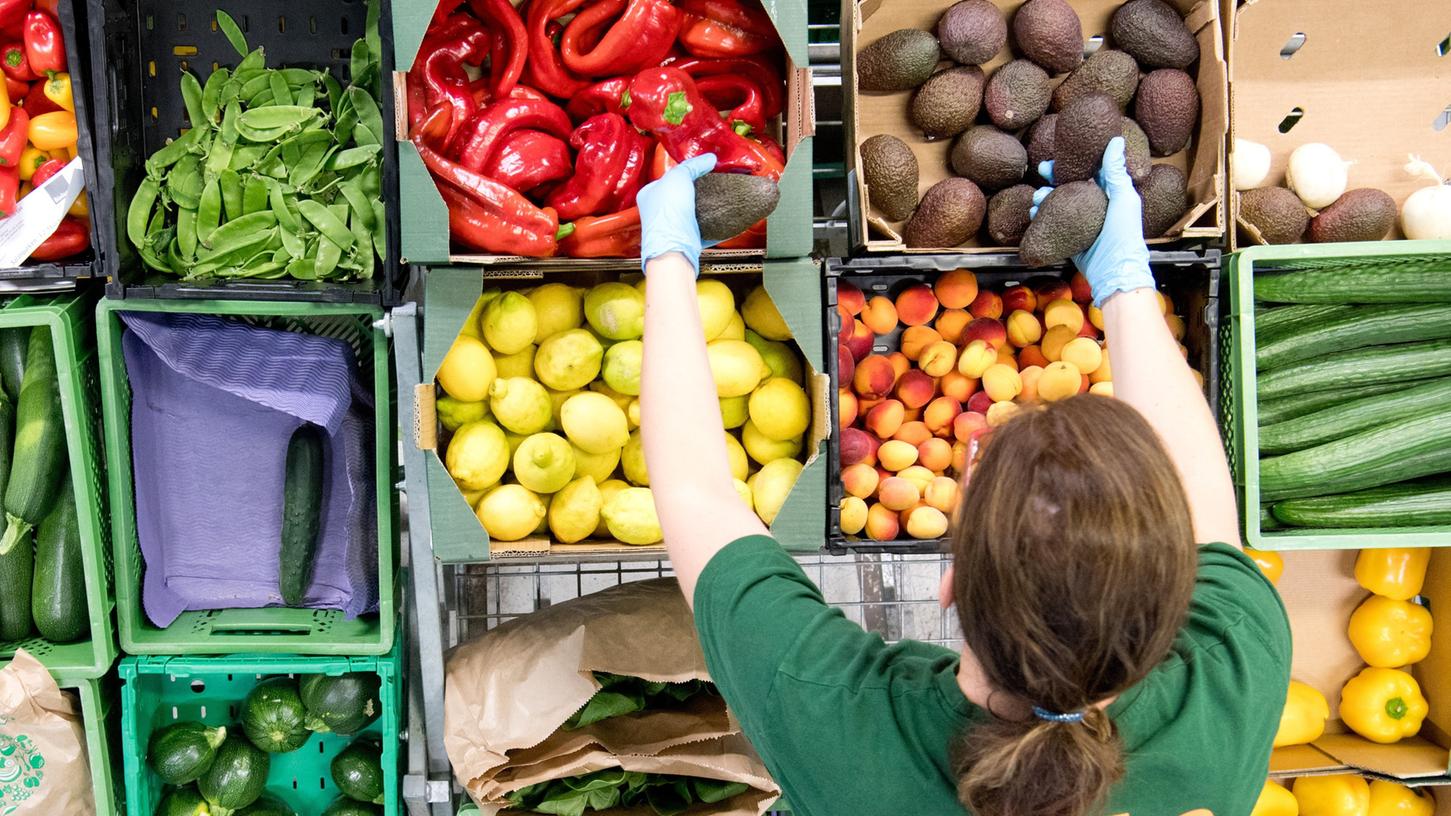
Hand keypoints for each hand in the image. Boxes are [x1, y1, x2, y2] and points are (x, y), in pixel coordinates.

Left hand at [636, 153, 717, 273]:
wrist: (674, 247)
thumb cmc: (667, 214)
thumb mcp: (678, 177)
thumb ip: (693, 165)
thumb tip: (708, 159)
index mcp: (649, 194)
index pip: (669, 177)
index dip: (685, 171)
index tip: (701, 166)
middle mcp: (659, 211)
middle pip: (682, 194)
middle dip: (697, 187)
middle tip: (712, 179)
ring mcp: (674, 226)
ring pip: (694, 210)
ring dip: (707, 203)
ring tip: (719, 194)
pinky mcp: (688, 238)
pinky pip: (704, 227)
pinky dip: (714, 221)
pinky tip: (722, 213)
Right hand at [1032, 137, 1153, 306]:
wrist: (1114, 271)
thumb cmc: (1125, 234)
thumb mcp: (1123, 198)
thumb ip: (1116, 171)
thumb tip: (1115, 140)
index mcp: (1108, 194)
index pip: (1088, 172)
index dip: (1073, 162)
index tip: (1059, 156)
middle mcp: (1093, 206)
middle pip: (1069, 185)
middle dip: (1054, 178)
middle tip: (1042, 170)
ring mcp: (1080, 223)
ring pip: (1057, 203)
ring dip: (1044, 197)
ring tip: (1037, 197)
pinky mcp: (1069, 238)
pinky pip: (1051, 224)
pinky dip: (1041, 217)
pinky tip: (1033, 213)